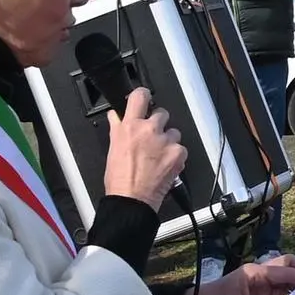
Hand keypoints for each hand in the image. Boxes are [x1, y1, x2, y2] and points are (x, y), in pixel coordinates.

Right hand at [106, 88, 185, 208]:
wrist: (131, 199)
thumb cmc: (119, 178)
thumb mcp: (112, 148)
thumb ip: (117, 128)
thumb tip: (115, 116)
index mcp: (130, 126)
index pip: (140, 96)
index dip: (143, 95)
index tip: (145, 98)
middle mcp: (149, 130)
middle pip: (161, 113)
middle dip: (158, 123)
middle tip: (152, 137)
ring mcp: (165, 141)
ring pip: (174, 132)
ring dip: (169, 140)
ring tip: (159, 155)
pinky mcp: (178, 153)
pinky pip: (181, 148)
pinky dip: (176, 155)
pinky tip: (165, 164)